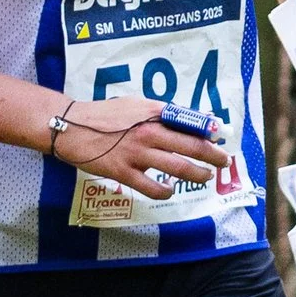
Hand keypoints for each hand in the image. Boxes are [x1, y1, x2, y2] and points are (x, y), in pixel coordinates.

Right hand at [54, 97, 232, 201]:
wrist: (72, 127)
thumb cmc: (104, 115)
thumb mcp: (134, 105)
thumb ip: (159, 112)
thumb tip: (186, 120)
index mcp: (153, 113)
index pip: (189, 122)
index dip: (209, 131)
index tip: (219, 137)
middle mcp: (149, 133)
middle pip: (192, 146)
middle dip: (213, 155)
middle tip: (223, 161)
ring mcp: (138, 154)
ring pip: (179, 168)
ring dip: (197, 174)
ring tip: (205, 176)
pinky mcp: (124, 172)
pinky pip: (152, 188)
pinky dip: (165, 191)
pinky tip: (169, 190)